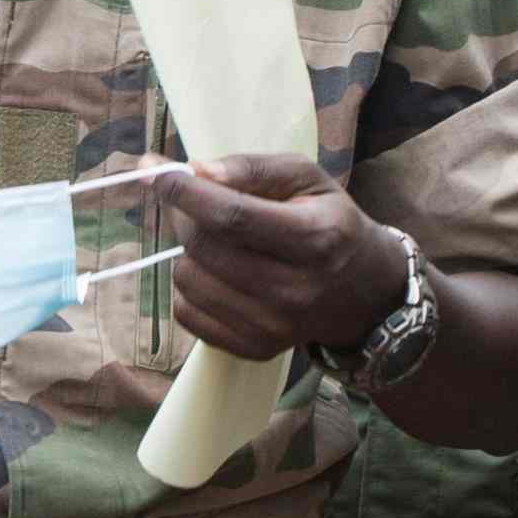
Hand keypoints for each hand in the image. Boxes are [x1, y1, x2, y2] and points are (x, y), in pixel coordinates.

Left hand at [160, 151, 397, 358]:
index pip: (233, 216)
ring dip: (187, 252)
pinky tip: (217, 273)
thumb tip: (197, 171)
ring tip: (215, 241)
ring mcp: (274, 327)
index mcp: (316, 238)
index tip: (154, 172)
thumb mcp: (307, 178)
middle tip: (190, 202)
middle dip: (183, 215)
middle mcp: (296, 290)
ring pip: (189, 280)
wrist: (363, 292)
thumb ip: (252, 168)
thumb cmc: (330, 222)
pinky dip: (190, 286)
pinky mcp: (254, 348)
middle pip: (205, 247)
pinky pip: (187, 313)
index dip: (185, 193)